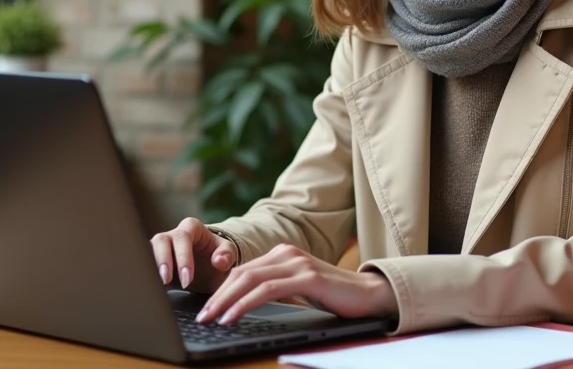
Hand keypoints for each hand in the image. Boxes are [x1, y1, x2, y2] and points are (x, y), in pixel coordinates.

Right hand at [150, 218, 237, 293]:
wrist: (210, 267)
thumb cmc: (218, 257)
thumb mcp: (228, 254)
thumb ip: (227, 255)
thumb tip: (219, 261)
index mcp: (192, 228)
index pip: (183, 237)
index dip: (183, 257)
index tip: (187, 279)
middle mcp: (173, 235)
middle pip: (161, 240)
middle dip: (163, 261)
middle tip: (166, 281)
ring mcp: (161, 247)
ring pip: (147, 250)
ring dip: (149, 267)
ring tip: (154, 284)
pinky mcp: (153, 261)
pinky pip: (144, 264)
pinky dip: (144, 274)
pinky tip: (147, 287)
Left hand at [196, 243, 396, 324]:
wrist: (370, 294)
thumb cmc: (334, 296)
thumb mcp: (298, 291)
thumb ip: (275, 289)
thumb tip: (243, 305)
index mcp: (283, 254)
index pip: (242, 271)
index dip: (220, 290)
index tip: (206, 309)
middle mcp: (287, 253)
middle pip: (241, 273)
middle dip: (217, 296)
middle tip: (202, 316)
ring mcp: (297, 262)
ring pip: (249, 280)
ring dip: (225, 301)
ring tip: (211, 319)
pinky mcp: (307, 276)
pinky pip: (267, 290)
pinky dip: (245, 304)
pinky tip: (233, 316)